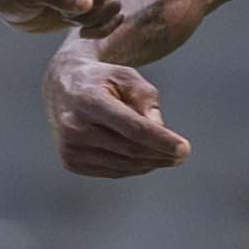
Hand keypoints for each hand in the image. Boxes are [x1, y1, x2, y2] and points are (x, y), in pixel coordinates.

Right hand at [46, 44, 189, 177]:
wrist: (63, 87)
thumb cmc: (104, 80)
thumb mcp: (128, 77)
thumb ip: (146, 101)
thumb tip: (160, 131)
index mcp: (88, 100)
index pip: (132, 128)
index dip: (161, 140)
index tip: (185, 149)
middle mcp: (73, 126)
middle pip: (130, 149)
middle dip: (160, 153)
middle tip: (182, 155)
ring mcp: (70, 147)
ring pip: (123, 165)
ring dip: (151, 163)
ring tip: (170, 157)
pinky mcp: (71, 162)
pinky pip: (113, 171)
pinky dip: (134, 167)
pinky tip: (146, 158)